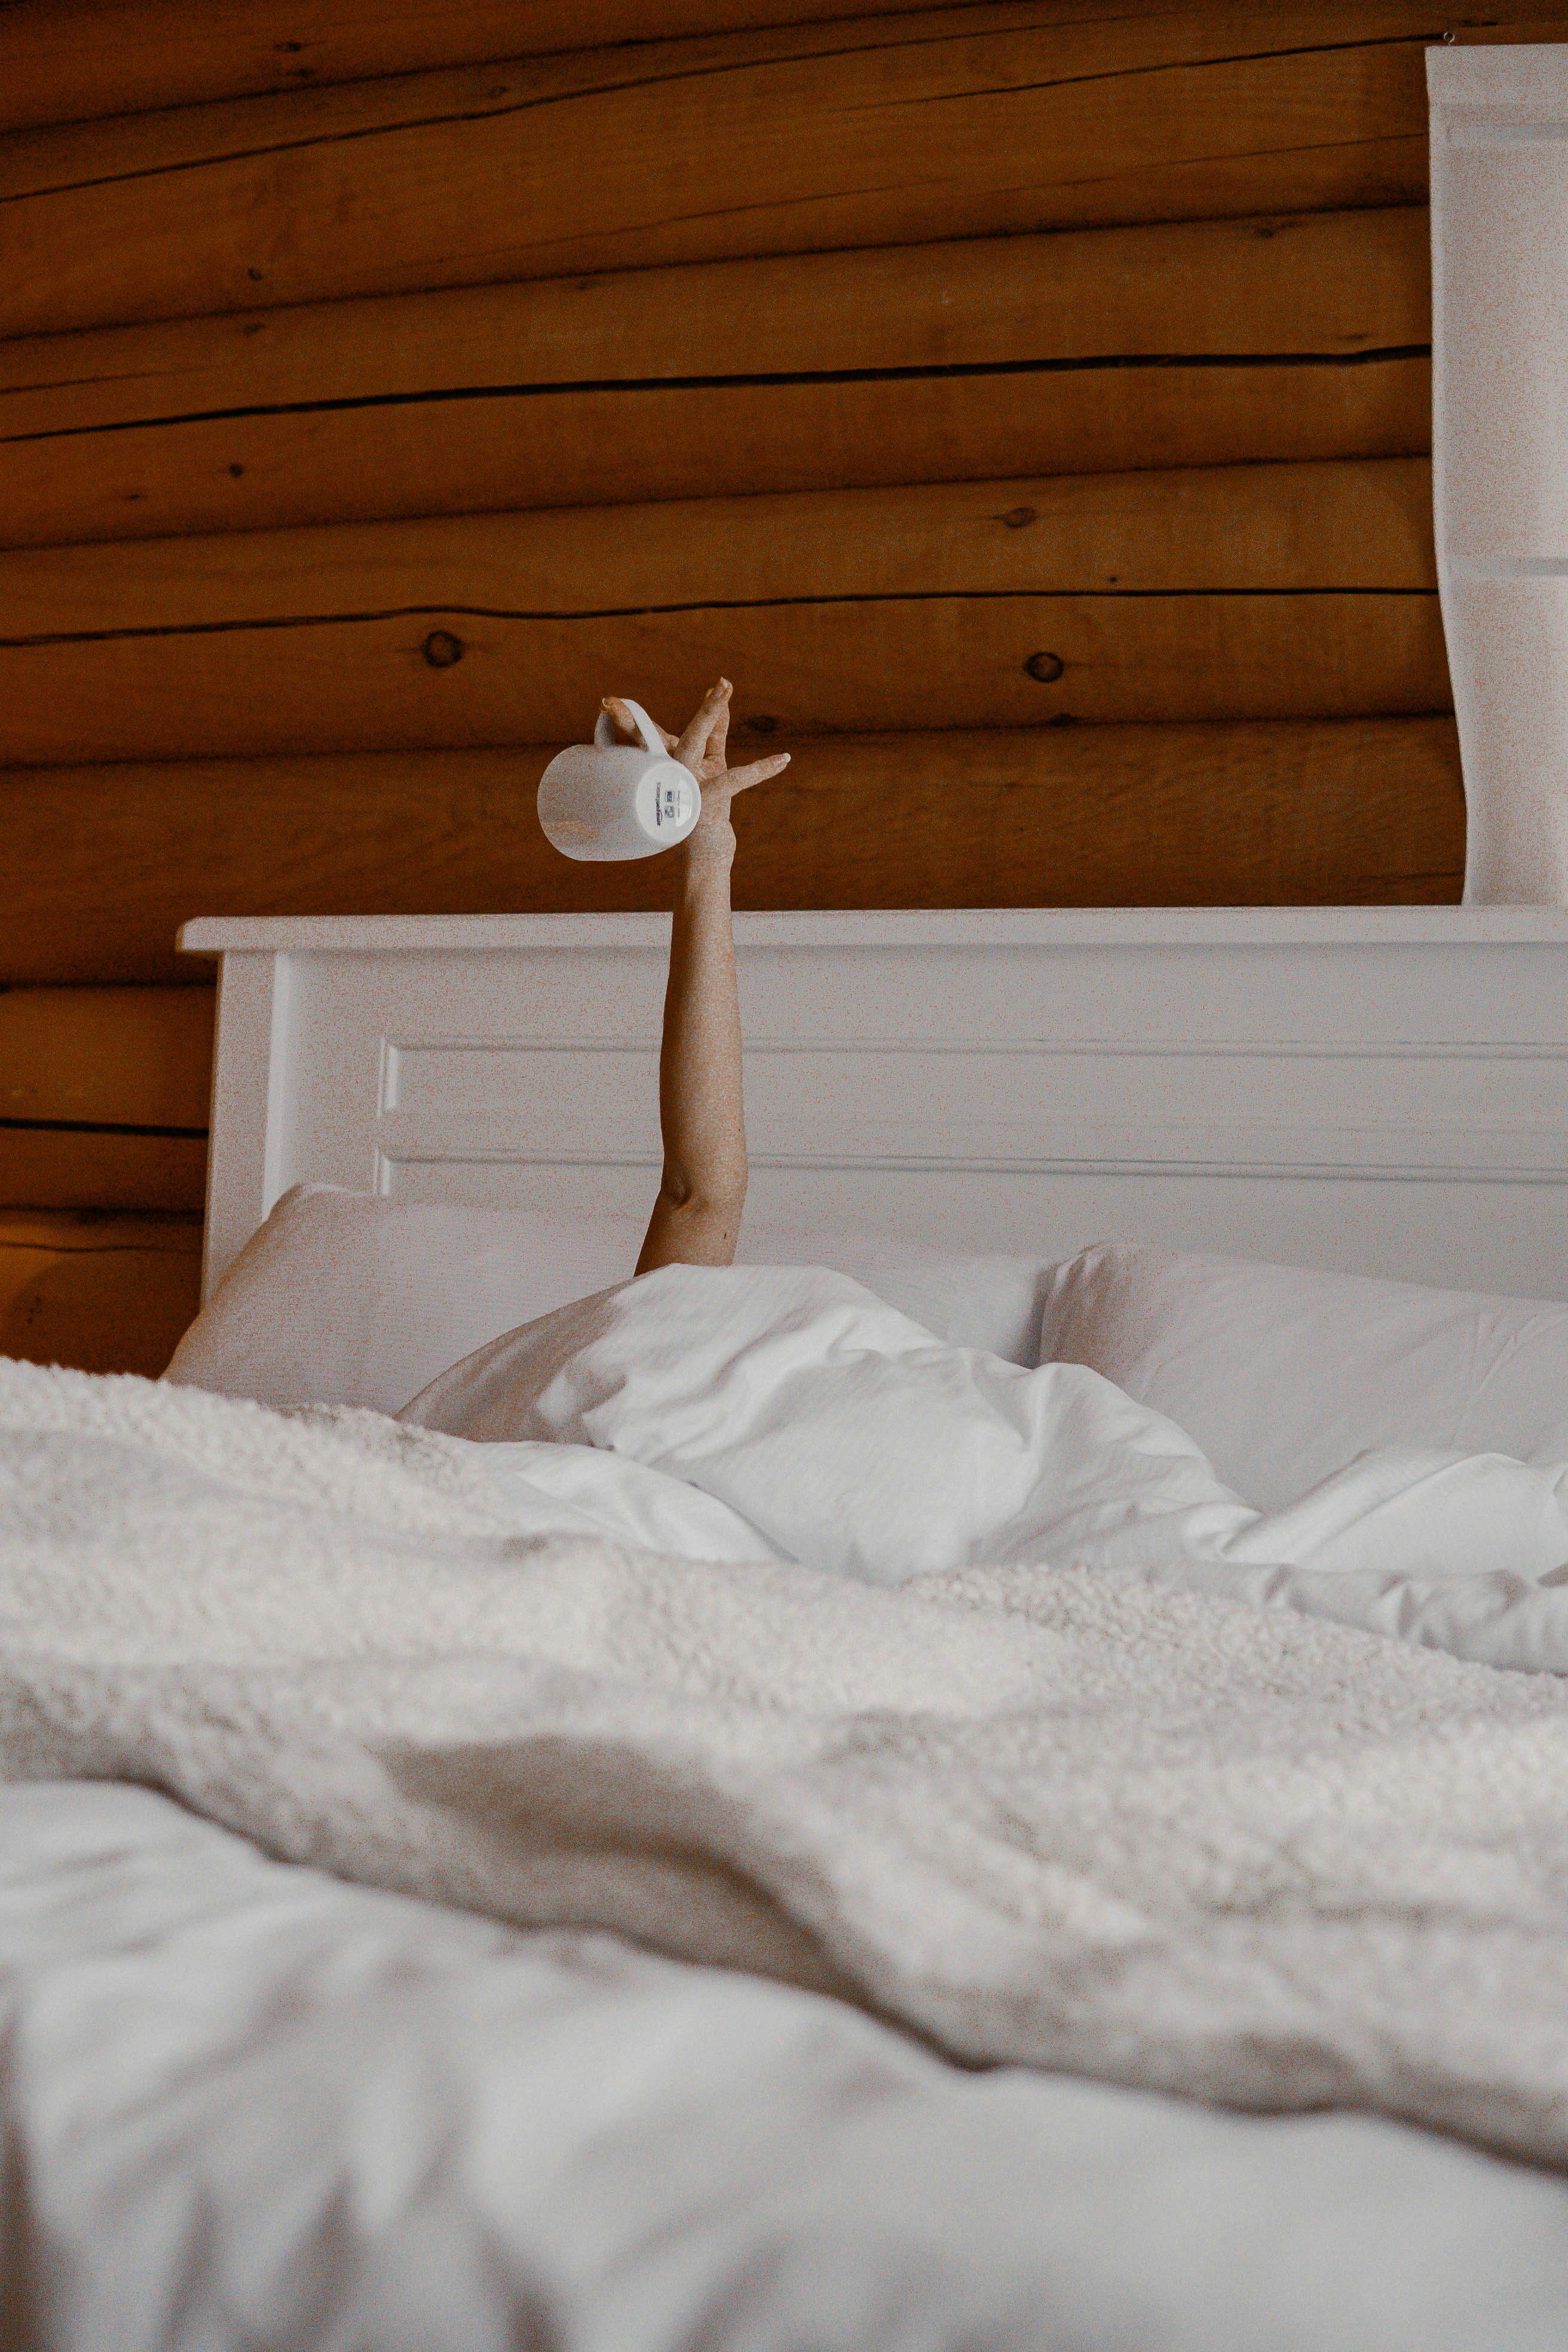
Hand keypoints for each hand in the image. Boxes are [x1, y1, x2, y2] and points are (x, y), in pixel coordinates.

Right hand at [601, 679, 788, 837]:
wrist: (704, 855)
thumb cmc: (705, 806)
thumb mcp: (709, 766)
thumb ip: (712, 734)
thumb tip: (720, 697)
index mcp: (662, 766)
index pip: (645, 735)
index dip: (628, 718)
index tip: (609, 702)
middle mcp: (668, 773)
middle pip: (657, 734)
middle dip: (654, 711)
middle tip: (664, 690)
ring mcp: (684, 787)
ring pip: (693, 741)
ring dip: (709, 712)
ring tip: (724, 685)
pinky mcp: (706, 804)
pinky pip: (737, 779)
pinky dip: (762, 769)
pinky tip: (784, 759)